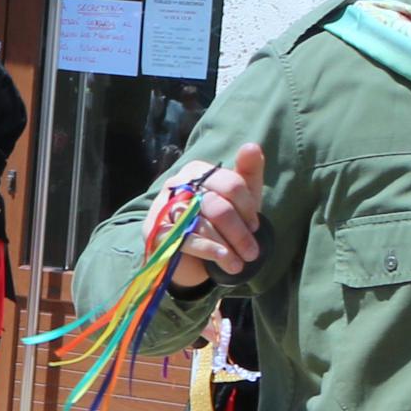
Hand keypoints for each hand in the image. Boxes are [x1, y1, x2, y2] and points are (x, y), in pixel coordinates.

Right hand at [169, 144, 270, 288]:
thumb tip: (251, 146)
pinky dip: (209, 251)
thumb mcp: (240, 200)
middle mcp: (177, 185)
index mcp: (198, 172)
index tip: (255, 225)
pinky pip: (186, 239)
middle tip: (252, 252)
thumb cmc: (219, 224)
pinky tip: (223, 260)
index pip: (230, 183)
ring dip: (226, 246)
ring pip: (202, 224)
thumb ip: (247, 173)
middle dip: (238, 232)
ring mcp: (163, 208)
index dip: (247, 207)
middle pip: (216, 205)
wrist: (191, 256)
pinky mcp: (155, 232)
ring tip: (239, 263)